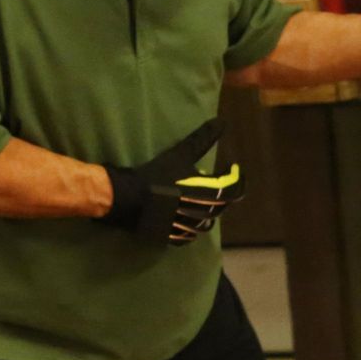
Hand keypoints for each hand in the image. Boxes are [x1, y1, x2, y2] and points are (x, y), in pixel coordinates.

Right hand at [100, 120, 244, 245]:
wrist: (124, 197)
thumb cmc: (155, 175)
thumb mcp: (180, 154)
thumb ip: (202, 139)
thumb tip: (222, 121)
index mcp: (207, 194)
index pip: (233, 187)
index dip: (236, 176)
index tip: (232, 167)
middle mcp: (200, 213)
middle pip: (221, 206)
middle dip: (222, 193)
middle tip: (219, 182)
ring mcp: (184, 227)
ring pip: (205, 223)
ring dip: (208, 212)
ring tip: (203, 200)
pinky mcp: (169, 236)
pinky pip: (186, 237)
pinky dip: (191, 229)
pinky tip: (187, 221)